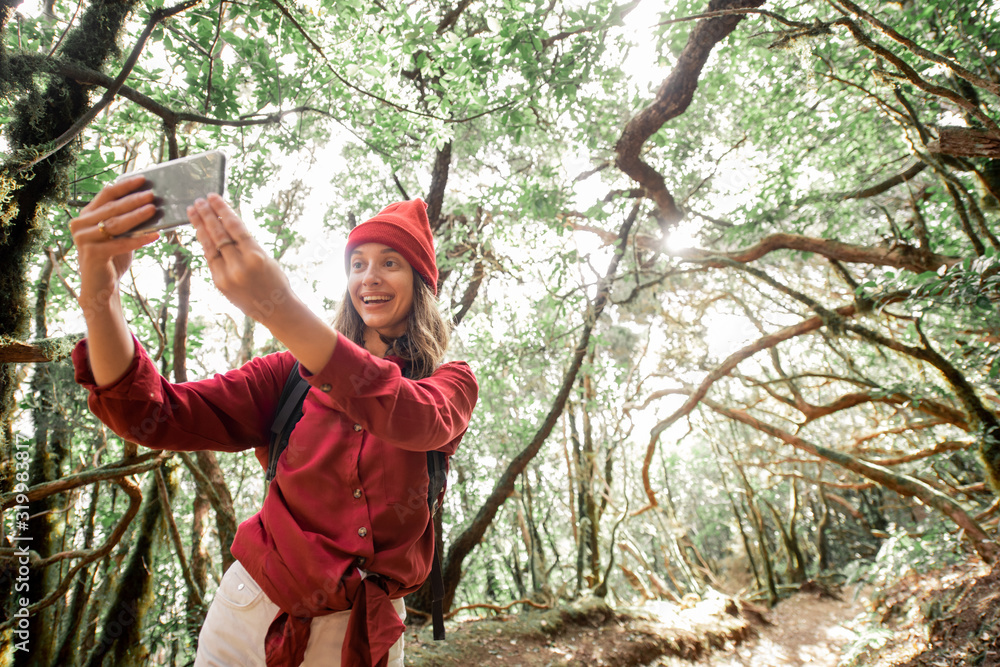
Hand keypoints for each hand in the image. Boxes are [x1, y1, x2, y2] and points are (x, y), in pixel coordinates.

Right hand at [70, 176, 160, 302]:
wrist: (100, 286)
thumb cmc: (112, 257)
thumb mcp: (118, 234)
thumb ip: (126, 220)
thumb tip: (150, 204)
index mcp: (86, 215)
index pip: (106, 195)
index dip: (124, 186)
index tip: (143, 180)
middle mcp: (80, 224)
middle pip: (112, 208)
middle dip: (134, 200)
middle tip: (152, 195)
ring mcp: (83, 239)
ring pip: (115, 224)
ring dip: (137, 216)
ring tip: (154, 210)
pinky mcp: (92, 253)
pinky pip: (120, 243)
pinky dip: (139, 239)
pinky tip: (155, 235)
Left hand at [187, 193, 294, 322]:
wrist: (276, 309)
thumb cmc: (274, 280)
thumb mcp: (265, 257)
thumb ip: (246, 242)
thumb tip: (226, 222)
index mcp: (255, 256)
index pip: (234, 226)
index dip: (222, 210)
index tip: (213, 196)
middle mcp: (239, 266)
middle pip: (218, 234)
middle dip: (207, 215)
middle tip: (198, 201)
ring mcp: (227, 276)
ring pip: (209, 246)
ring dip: (200, 227)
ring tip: (192, 212)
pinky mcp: (219, 284)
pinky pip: (210, 259)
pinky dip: (205, 244)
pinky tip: (200, 232)